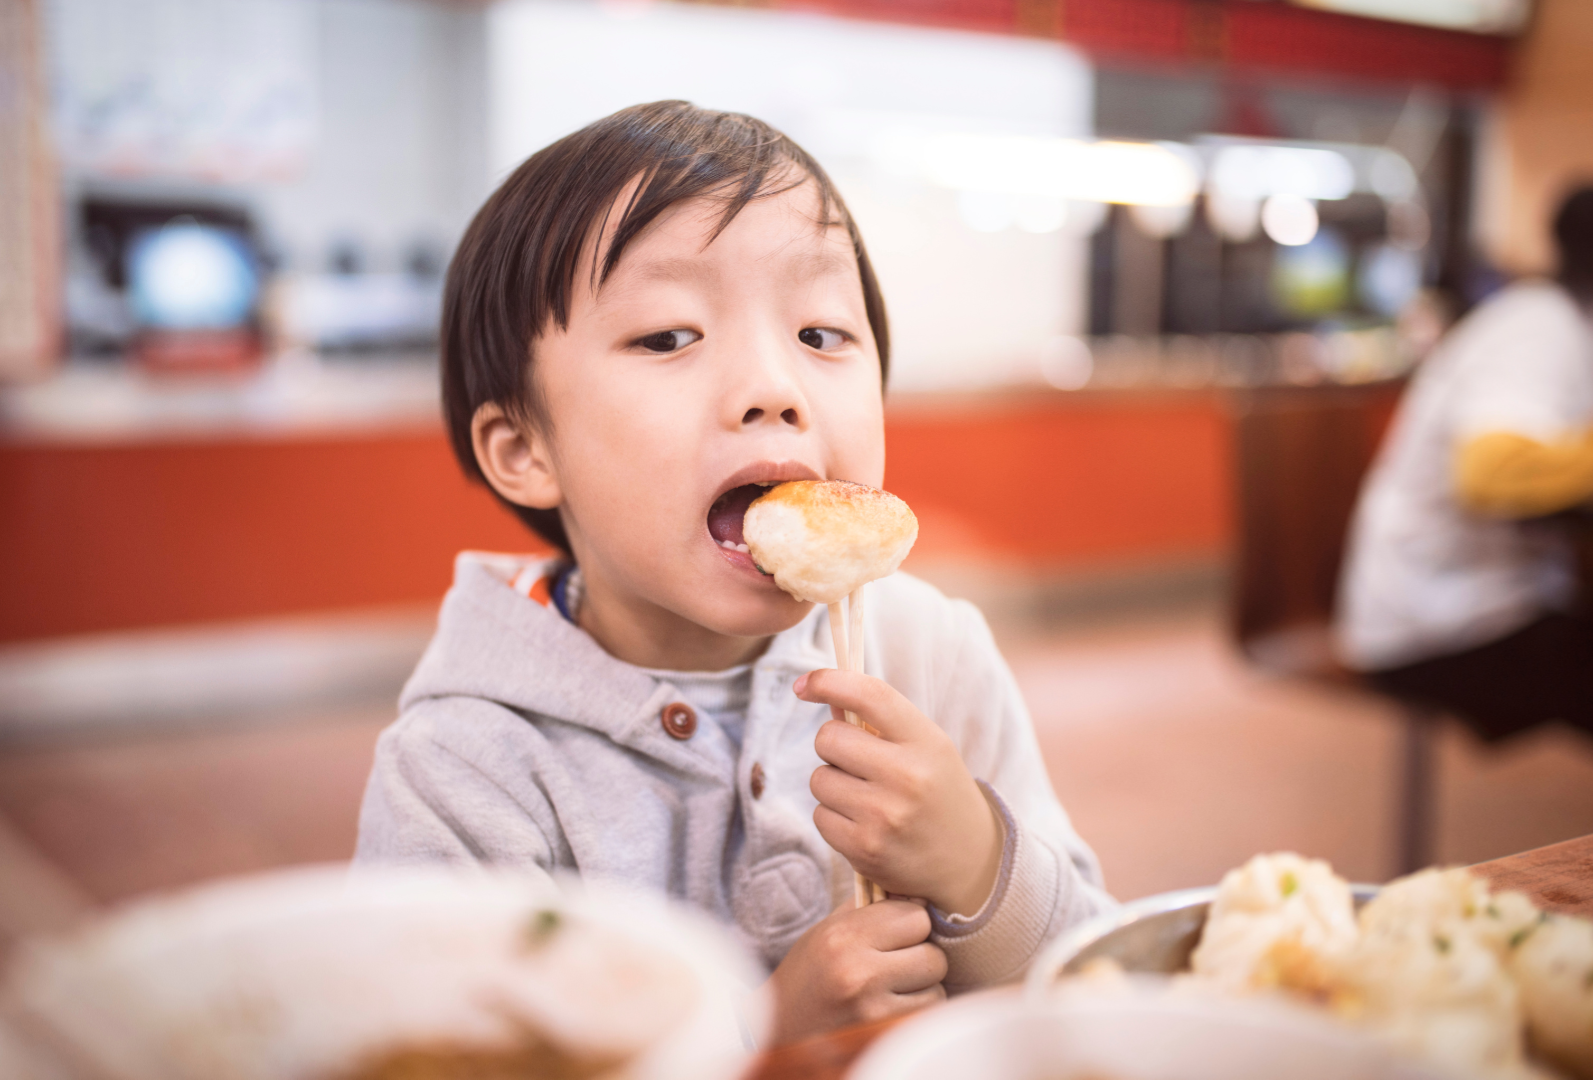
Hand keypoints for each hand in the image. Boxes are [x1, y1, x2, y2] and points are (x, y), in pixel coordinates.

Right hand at [766, 899, 945, 1043]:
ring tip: (892, 986)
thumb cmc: (811, 971)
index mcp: (844, 936)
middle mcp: (857, 972)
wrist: (782, 1025)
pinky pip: (926, 1015)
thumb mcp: (831, 928)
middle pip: (933, 954)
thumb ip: (872, 907)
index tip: (896, 932)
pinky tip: (892, 1005)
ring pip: (936, 988)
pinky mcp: (880, 1034)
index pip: (917, 916)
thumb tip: (921, 893)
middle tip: (896, 961)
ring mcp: (870, 1009)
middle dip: (921, 956)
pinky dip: (917, 1009)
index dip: (911, 923)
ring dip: (922, 987)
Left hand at [795, 668, 1001, 916]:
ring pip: (819, 778)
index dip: (829, 682)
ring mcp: (884, 815)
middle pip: (828, 738)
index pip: (870, 696)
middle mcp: (907, 776)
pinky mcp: (864, 848)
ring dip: (833, 784)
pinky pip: (820, 816)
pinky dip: (833, 818)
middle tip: (857, 761)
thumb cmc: (939, 793)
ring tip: (867, 798)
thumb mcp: (927, 747)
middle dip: (833, 746)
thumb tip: (824, 695)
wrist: (970, 862)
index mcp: (926, 742)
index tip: (804, 684)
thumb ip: (881, 722)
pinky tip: (864, 825)